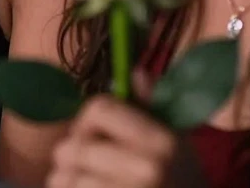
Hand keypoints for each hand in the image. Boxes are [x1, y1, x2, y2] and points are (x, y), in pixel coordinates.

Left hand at [47, 96, 205, 187]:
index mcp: (162, 141)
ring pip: (67, 178)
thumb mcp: (177, 142)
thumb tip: (135, 72)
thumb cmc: (182, 180)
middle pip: (76, 147)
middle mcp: (147, 169)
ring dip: (67, 179)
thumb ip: (150, 107)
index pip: (99, 109)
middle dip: (71, 153)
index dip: (87, 118)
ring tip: (82, 181)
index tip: (92, 133)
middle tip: (80, 162)